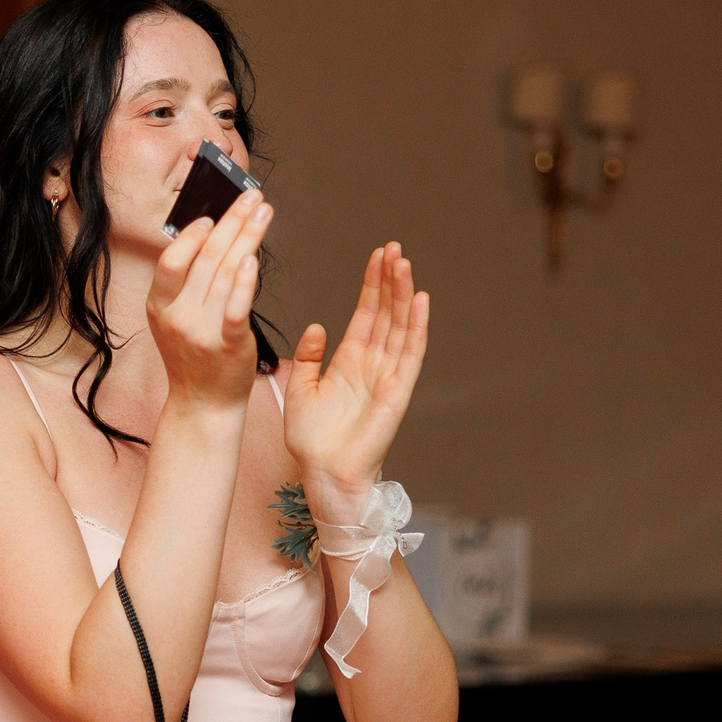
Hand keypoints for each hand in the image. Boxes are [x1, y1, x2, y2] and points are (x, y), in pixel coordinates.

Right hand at [146, 194, 270, 411]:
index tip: (213, 214)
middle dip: (231, 222)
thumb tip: (210, 238)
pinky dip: (244, 283)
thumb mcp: (175, 319)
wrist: (203, 404)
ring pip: (224, 275)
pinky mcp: (227, 346)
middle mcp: (177, 317)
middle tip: (251, 197)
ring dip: (247, 238)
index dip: (192, 235)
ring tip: (263, 214)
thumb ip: (186, 285)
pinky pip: (236, 309)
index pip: (172, 261)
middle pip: (205, 259)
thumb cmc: (194, 358)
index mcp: (159, 307)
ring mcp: (201, 332)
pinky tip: (253, 259)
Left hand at [284, 243, 429, 519]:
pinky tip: (420, 301)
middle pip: (387, 314)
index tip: (377, 255)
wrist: (322, 474)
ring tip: (405, 263)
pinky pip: (410, 354)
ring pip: (400, 326)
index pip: (366, 314)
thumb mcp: (301, 388)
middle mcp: (373, 364)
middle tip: (394, 248)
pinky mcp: (397, 392)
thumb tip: (318, 326)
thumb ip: (308, 357)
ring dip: (403, 295)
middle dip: (390, 281)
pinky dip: (416, 327)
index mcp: (349, 361)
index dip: (372, 285)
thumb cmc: (311, 439)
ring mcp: (388, 376)